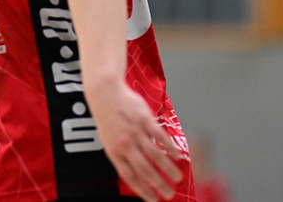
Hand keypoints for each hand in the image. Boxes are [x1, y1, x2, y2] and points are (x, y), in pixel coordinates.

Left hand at [87, 81, 183, 200]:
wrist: (104, 92)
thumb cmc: (108, 118)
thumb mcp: (109, 140)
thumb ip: (122, 155)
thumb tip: (138, 174)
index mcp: (114, 152)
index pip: (130, 177)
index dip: (143, 191)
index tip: (155, 201)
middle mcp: (124, 144)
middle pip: (145, 170)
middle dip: (159, 185)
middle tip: (170, 194)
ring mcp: (135, 132)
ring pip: (155, 155)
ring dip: (168, 169)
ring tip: (178, 178)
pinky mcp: (144, 119)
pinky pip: (160, 137)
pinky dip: (170, 148)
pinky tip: (178, 156)